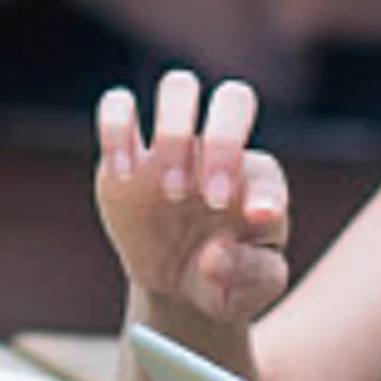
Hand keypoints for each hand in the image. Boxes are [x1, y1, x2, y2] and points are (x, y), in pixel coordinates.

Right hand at [95, 69, 290, 322]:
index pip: (265, 169)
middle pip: (233, 99)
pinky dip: (116, 126)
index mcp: (256, 182)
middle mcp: (217, 152)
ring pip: (178, 88)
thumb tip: (213, 256)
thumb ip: (251, 275)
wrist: (178, 285)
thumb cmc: (227, 280)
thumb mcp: (251, 292)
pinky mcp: (123, 155)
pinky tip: (123, 173)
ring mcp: (170, 148)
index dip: (260, 194)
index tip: (251, 222)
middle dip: (223, 144)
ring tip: (170, 191)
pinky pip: (116, 107)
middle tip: (210, 200)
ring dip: (175, 131)